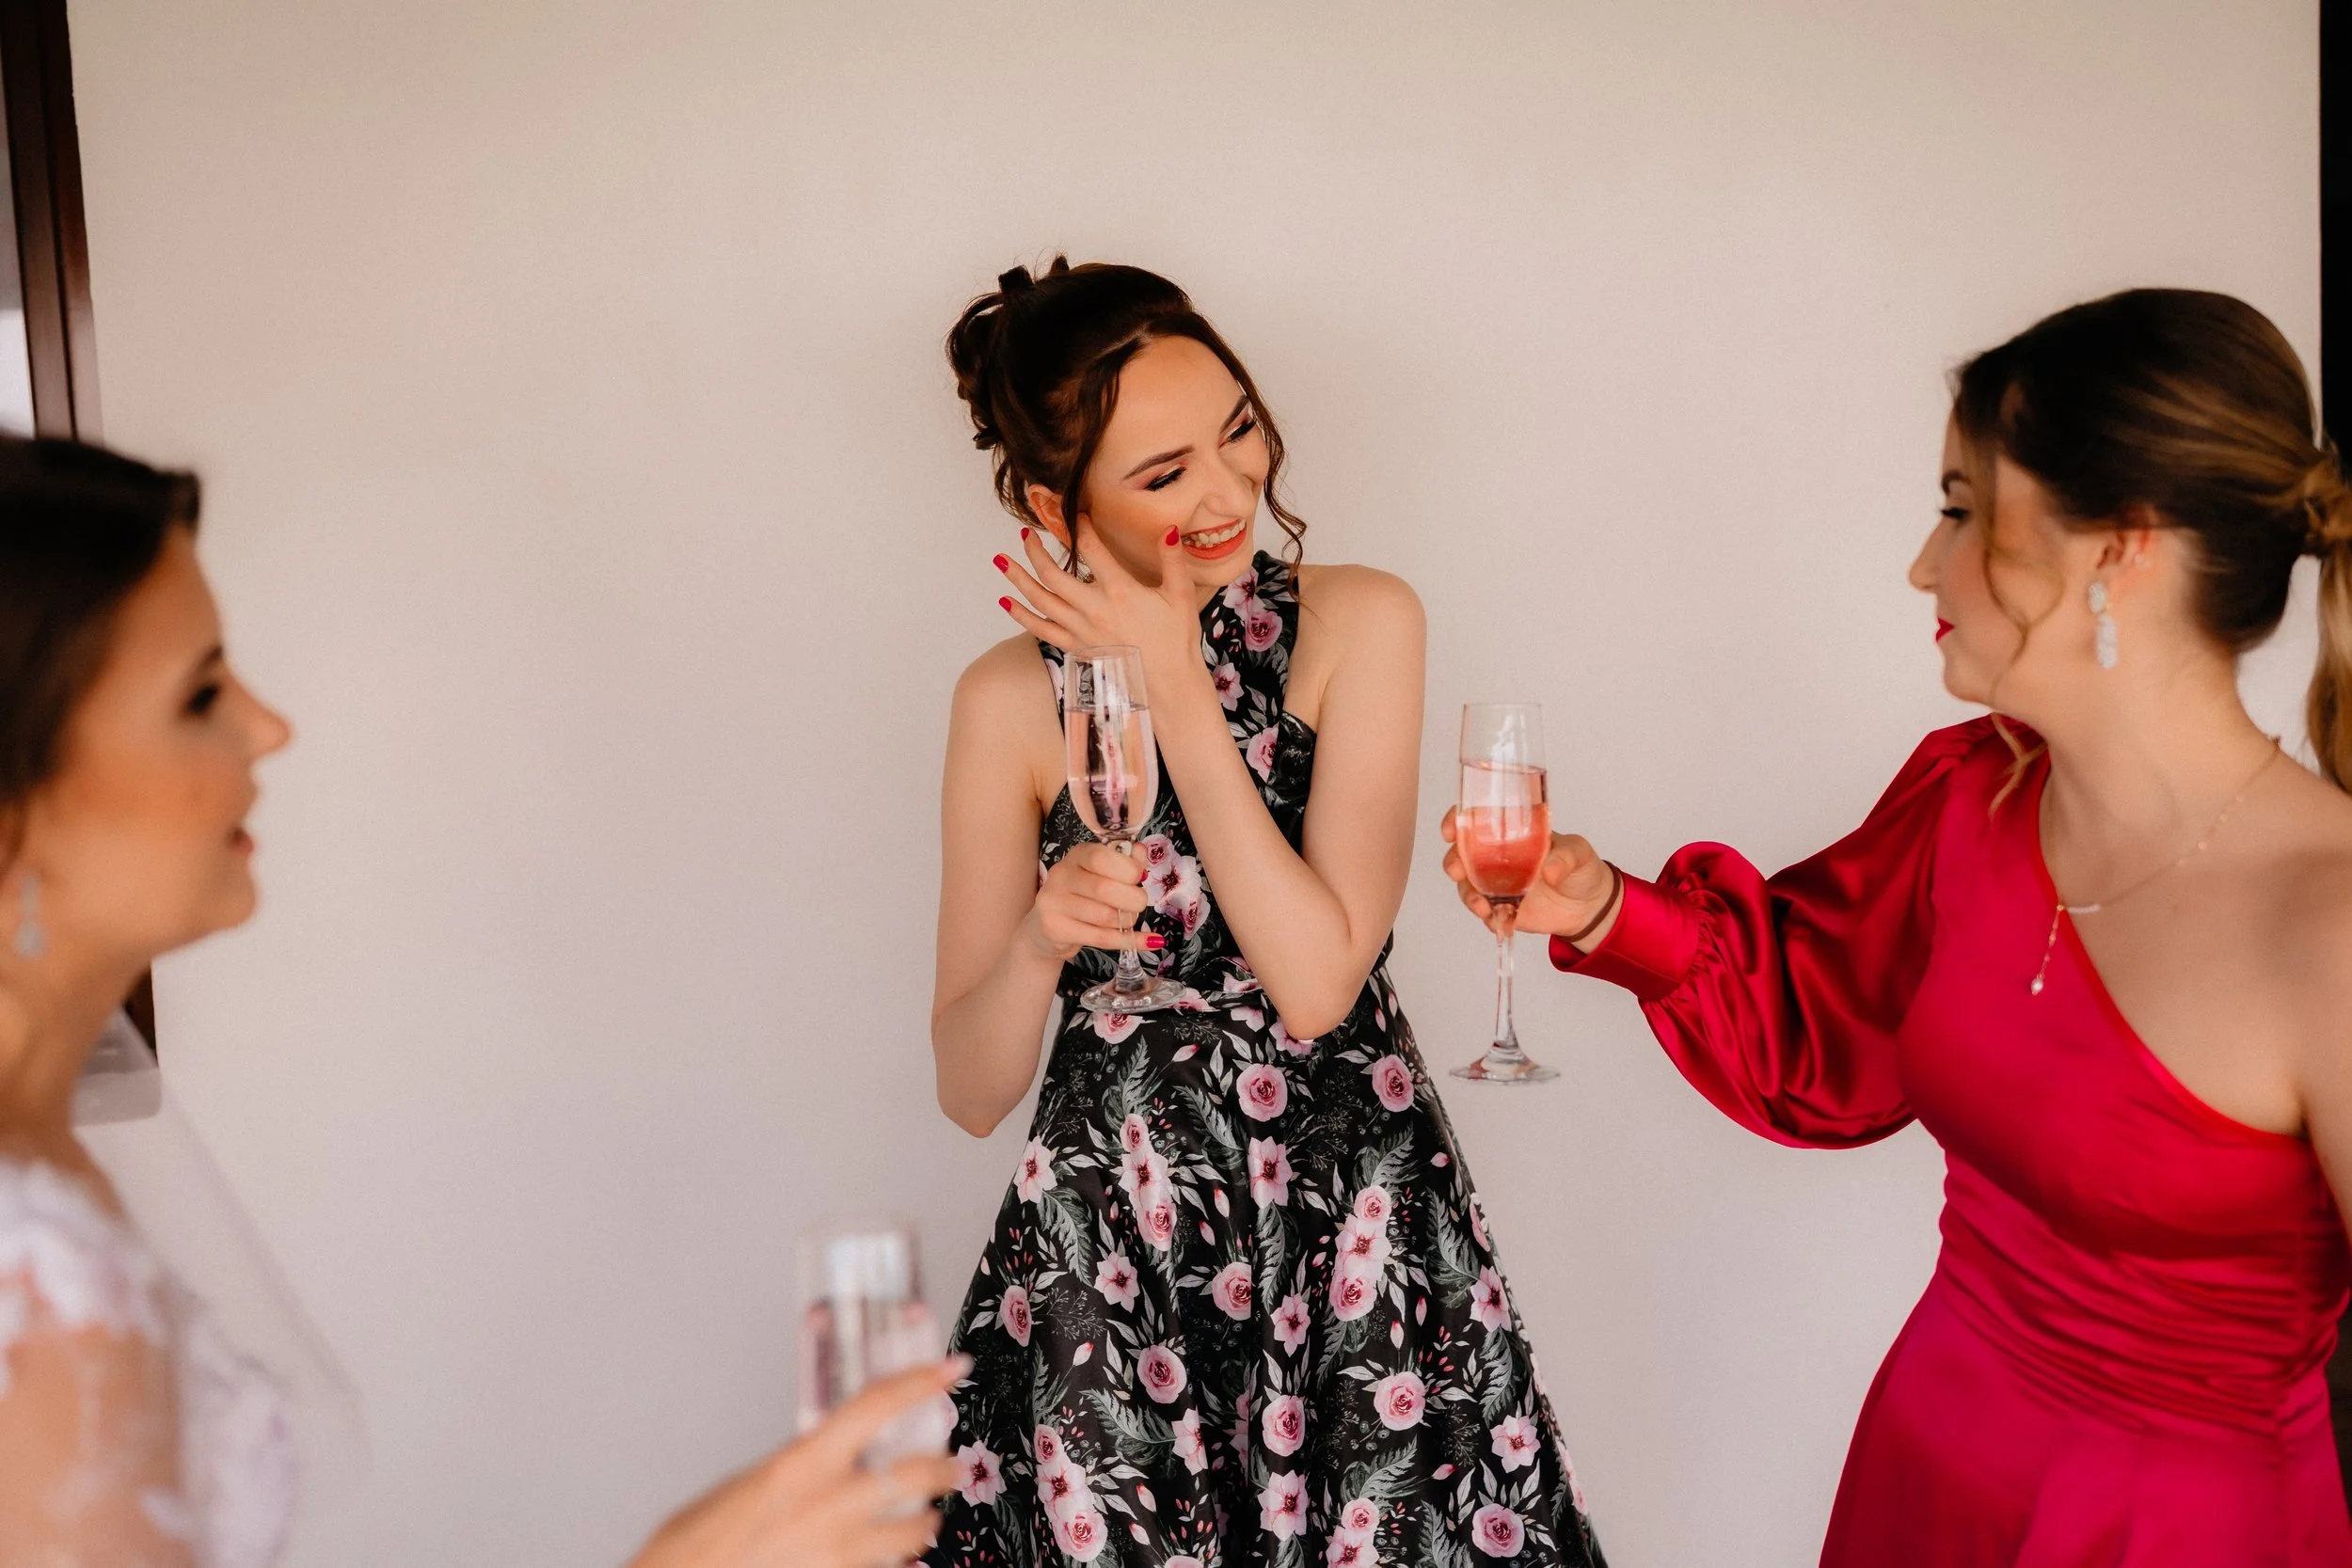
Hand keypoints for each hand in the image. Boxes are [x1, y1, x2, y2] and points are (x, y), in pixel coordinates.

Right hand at [625, 1359, 967, 1567]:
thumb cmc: (697, 1542)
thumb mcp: (752, 1482)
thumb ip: (799, 1463)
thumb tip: (831, 1448)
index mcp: (800, 1465)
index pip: (876, 1407)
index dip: (920, 1382)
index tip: (950, 1368)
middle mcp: (826, 1507)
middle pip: (915, 1475)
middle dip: (945, 1469)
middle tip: (953, 1465)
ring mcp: (837, 1554)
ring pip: (912, 1532)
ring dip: (925, 1522)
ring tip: (926, 1516)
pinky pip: (884, 1567)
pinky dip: (893, 1558)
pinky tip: (887, 1551)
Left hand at [995, 521, 1206, 703]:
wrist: (1168, 682)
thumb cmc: (1176, 638)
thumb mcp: (1180, 595)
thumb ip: (1171, 560)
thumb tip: (1166, 529)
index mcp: (1119, 590)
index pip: (1091, 549)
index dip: (1080, 528)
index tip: (1077, 515)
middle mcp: (1093, 608)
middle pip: (1052, 574)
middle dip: (1035, 551)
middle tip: (1025, 534)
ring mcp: (1081, 629)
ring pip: (1040, 599)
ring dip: (1018, 578)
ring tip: (1001, 560)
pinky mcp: (1076, 646)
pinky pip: (1040, 629)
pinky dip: (1020, 615)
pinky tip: (1004, 601)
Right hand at [1025, 842, 1160, 962]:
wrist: (1048, 926)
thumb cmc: (1084, 894)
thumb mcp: (1103, 872)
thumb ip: (1126, 860)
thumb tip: (1140, 851)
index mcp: (1077, 855)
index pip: (1101, 857)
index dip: (1128, 869)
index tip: (1139, 878)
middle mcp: (1061, 876)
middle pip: (1104, 888)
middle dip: (1133, 899)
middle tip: (1139, 903)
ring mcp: (1054, 903)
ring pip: (1104, 916)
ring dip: (1127, 920)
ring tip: (1127, 919)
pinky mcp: (1055, 929)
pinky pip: (1101, 938)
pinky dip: (1129, 940)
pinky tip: (1147, 942)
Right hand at [1440, 809, 1616, 942]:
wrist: (1589, 906)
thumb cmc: (1581, 868)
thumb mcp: (1578, 852)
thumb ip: (1565, 857)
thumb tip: (1549, 870)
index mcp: (1511, 833)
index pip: (1476, 820)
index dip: (1457, 821)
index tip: (1451, 830)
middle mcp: (1497, 857)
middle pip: (1461, 854)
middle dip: (1454, 861)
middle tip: (1458, 870)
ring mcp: (1497, 883)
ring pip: (1467, 886)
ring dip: (1469, 895)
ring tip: (1483, 907)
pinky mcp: (1502, 907)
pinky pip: (1484, 912)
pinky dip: (1486, 916)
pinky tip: (1497, 919)